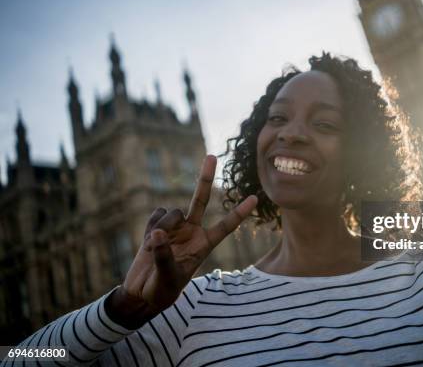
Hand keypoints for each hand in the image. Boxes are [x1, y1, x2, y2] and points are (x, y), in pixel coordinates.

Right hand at [105, 155, 256, 327]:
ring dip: (165, 225)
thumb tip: (158, 232)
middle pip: (202, 199)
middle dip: (205, 177)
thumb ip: (164, 256)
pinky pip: (156, 214)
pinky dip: (151, 226)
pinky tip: (148, 242)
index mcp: (204, 245)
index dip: (240, 212)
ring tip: (156, 248)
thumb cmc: (161, 291)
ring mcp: (175, 228)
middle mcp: (192, 232)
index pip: (226, 226)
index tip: (256, 198)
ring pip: (173, 211)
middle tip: (211, 155)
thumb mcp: (167, 279)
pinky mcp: (156, 227)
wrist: (141, 293)